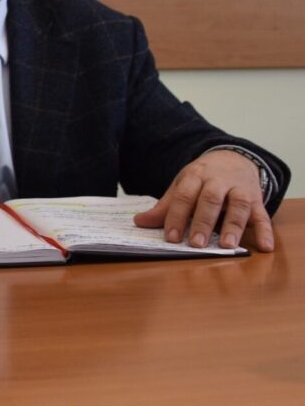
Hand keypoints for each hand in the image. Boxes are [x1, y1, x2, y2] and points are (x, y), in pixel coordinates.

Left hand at [133, 150, 273, 251]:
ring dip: (233, 225)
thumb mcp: (182, 186)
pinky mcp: (257, 198)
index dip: (176, 216)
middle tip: (196, 244)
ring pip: (238, 205)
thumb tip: (139, 222)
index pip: (183, 196)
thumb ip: (165, 206)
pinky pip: (263, 214)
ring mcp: (240, 188)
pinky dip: (265, 230)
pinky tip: (266, 247)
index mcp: (195, 176)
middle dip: (203, 222)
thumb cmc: (202, 178)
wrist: (233, 158)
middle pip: (210, 200)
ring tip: (227, 246)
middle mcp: (218, 181)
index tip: (170, 237)